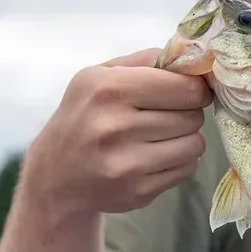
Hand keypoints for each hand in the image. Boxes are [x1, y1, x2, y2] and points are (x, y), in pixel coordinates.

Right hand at [20, 49, 211, 223]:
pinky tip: (154, 157)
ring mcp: (126, 165)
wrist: (54, 177)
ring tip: (160, 135)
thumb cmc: (86, 114)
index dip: (194, 88)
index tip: (186, 91)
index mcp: (109, 90)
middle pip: (193, 116)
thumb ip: (150, 59)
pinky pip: (188, 169)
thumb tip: (197, 59)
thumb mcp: (102, 74)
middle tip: (165, 114)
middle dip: (187, 112)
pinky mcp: (138, 192)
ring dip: (186, 138)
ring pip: (196, 143)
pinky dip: (179, 161)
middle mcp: (115, 128)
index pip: (186, 87)